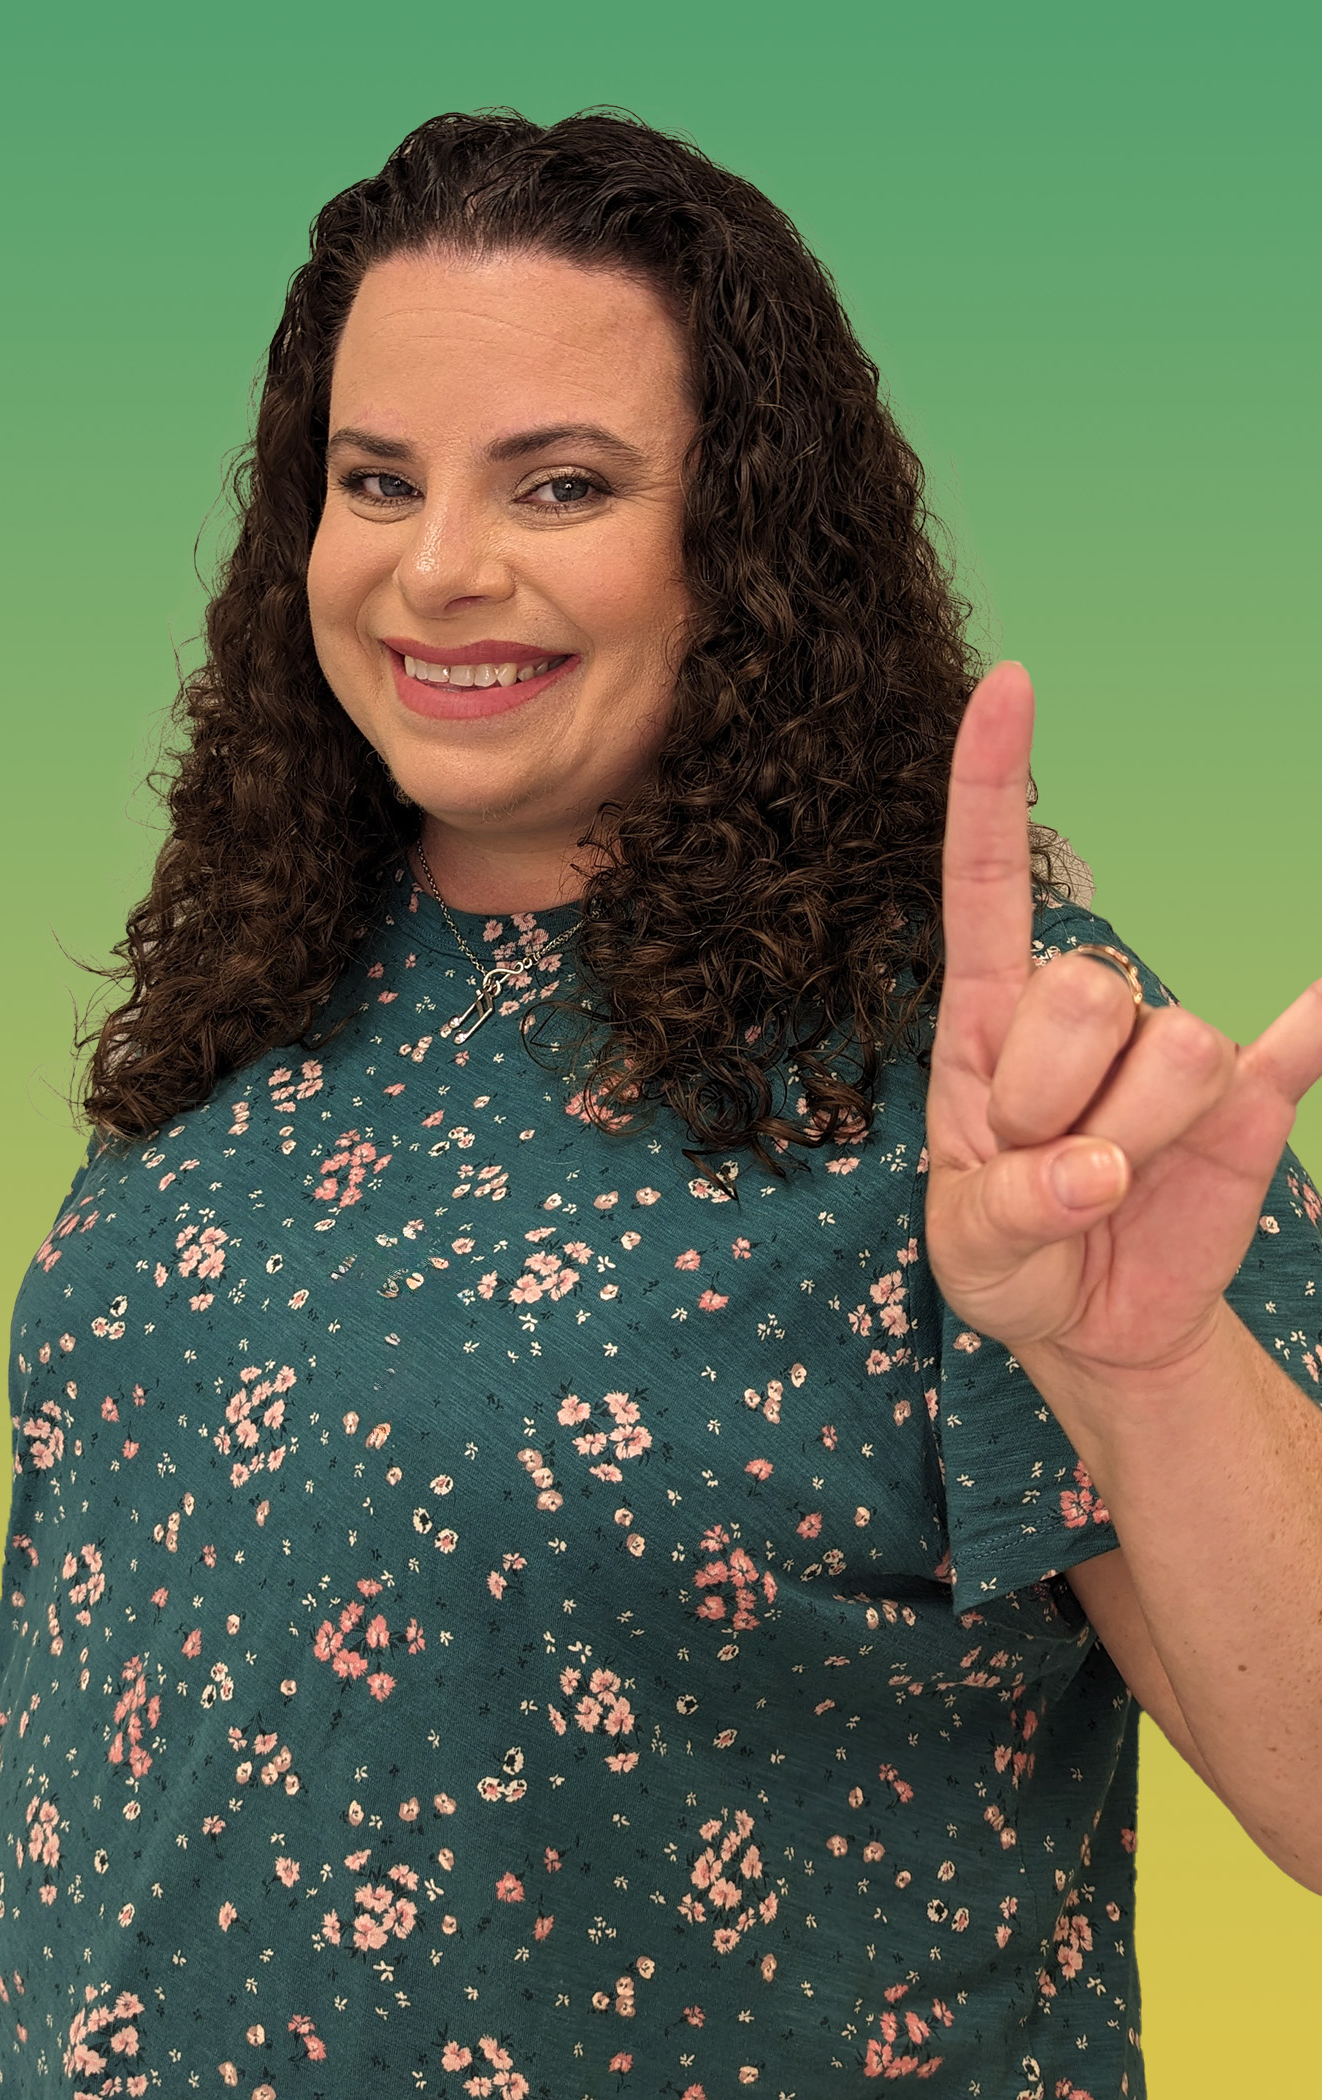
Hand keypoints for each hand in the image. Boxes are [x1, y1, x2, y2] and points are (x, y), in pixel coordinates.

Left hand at [924, 661, 1321, 1386]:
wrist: (1092, 1322)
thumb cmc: (1006, 1258)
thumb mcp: (969, 1248)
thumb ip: (1011, 1205)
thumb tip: (1098, 1173)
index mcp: (987, 1020)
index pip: (987, 880)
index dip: (991, 783)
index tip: (1009, 683)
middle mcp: (1082, 1014)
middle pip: (1087, 988)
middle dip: (1052, 1096)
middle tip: (1036, 1158)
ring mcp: (1169, 1052)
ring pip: (1178, 1047)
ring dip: (1133, 1137)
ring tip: (1102, 1181)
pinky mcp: (1250, 1101)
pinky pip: (1302, 1048)